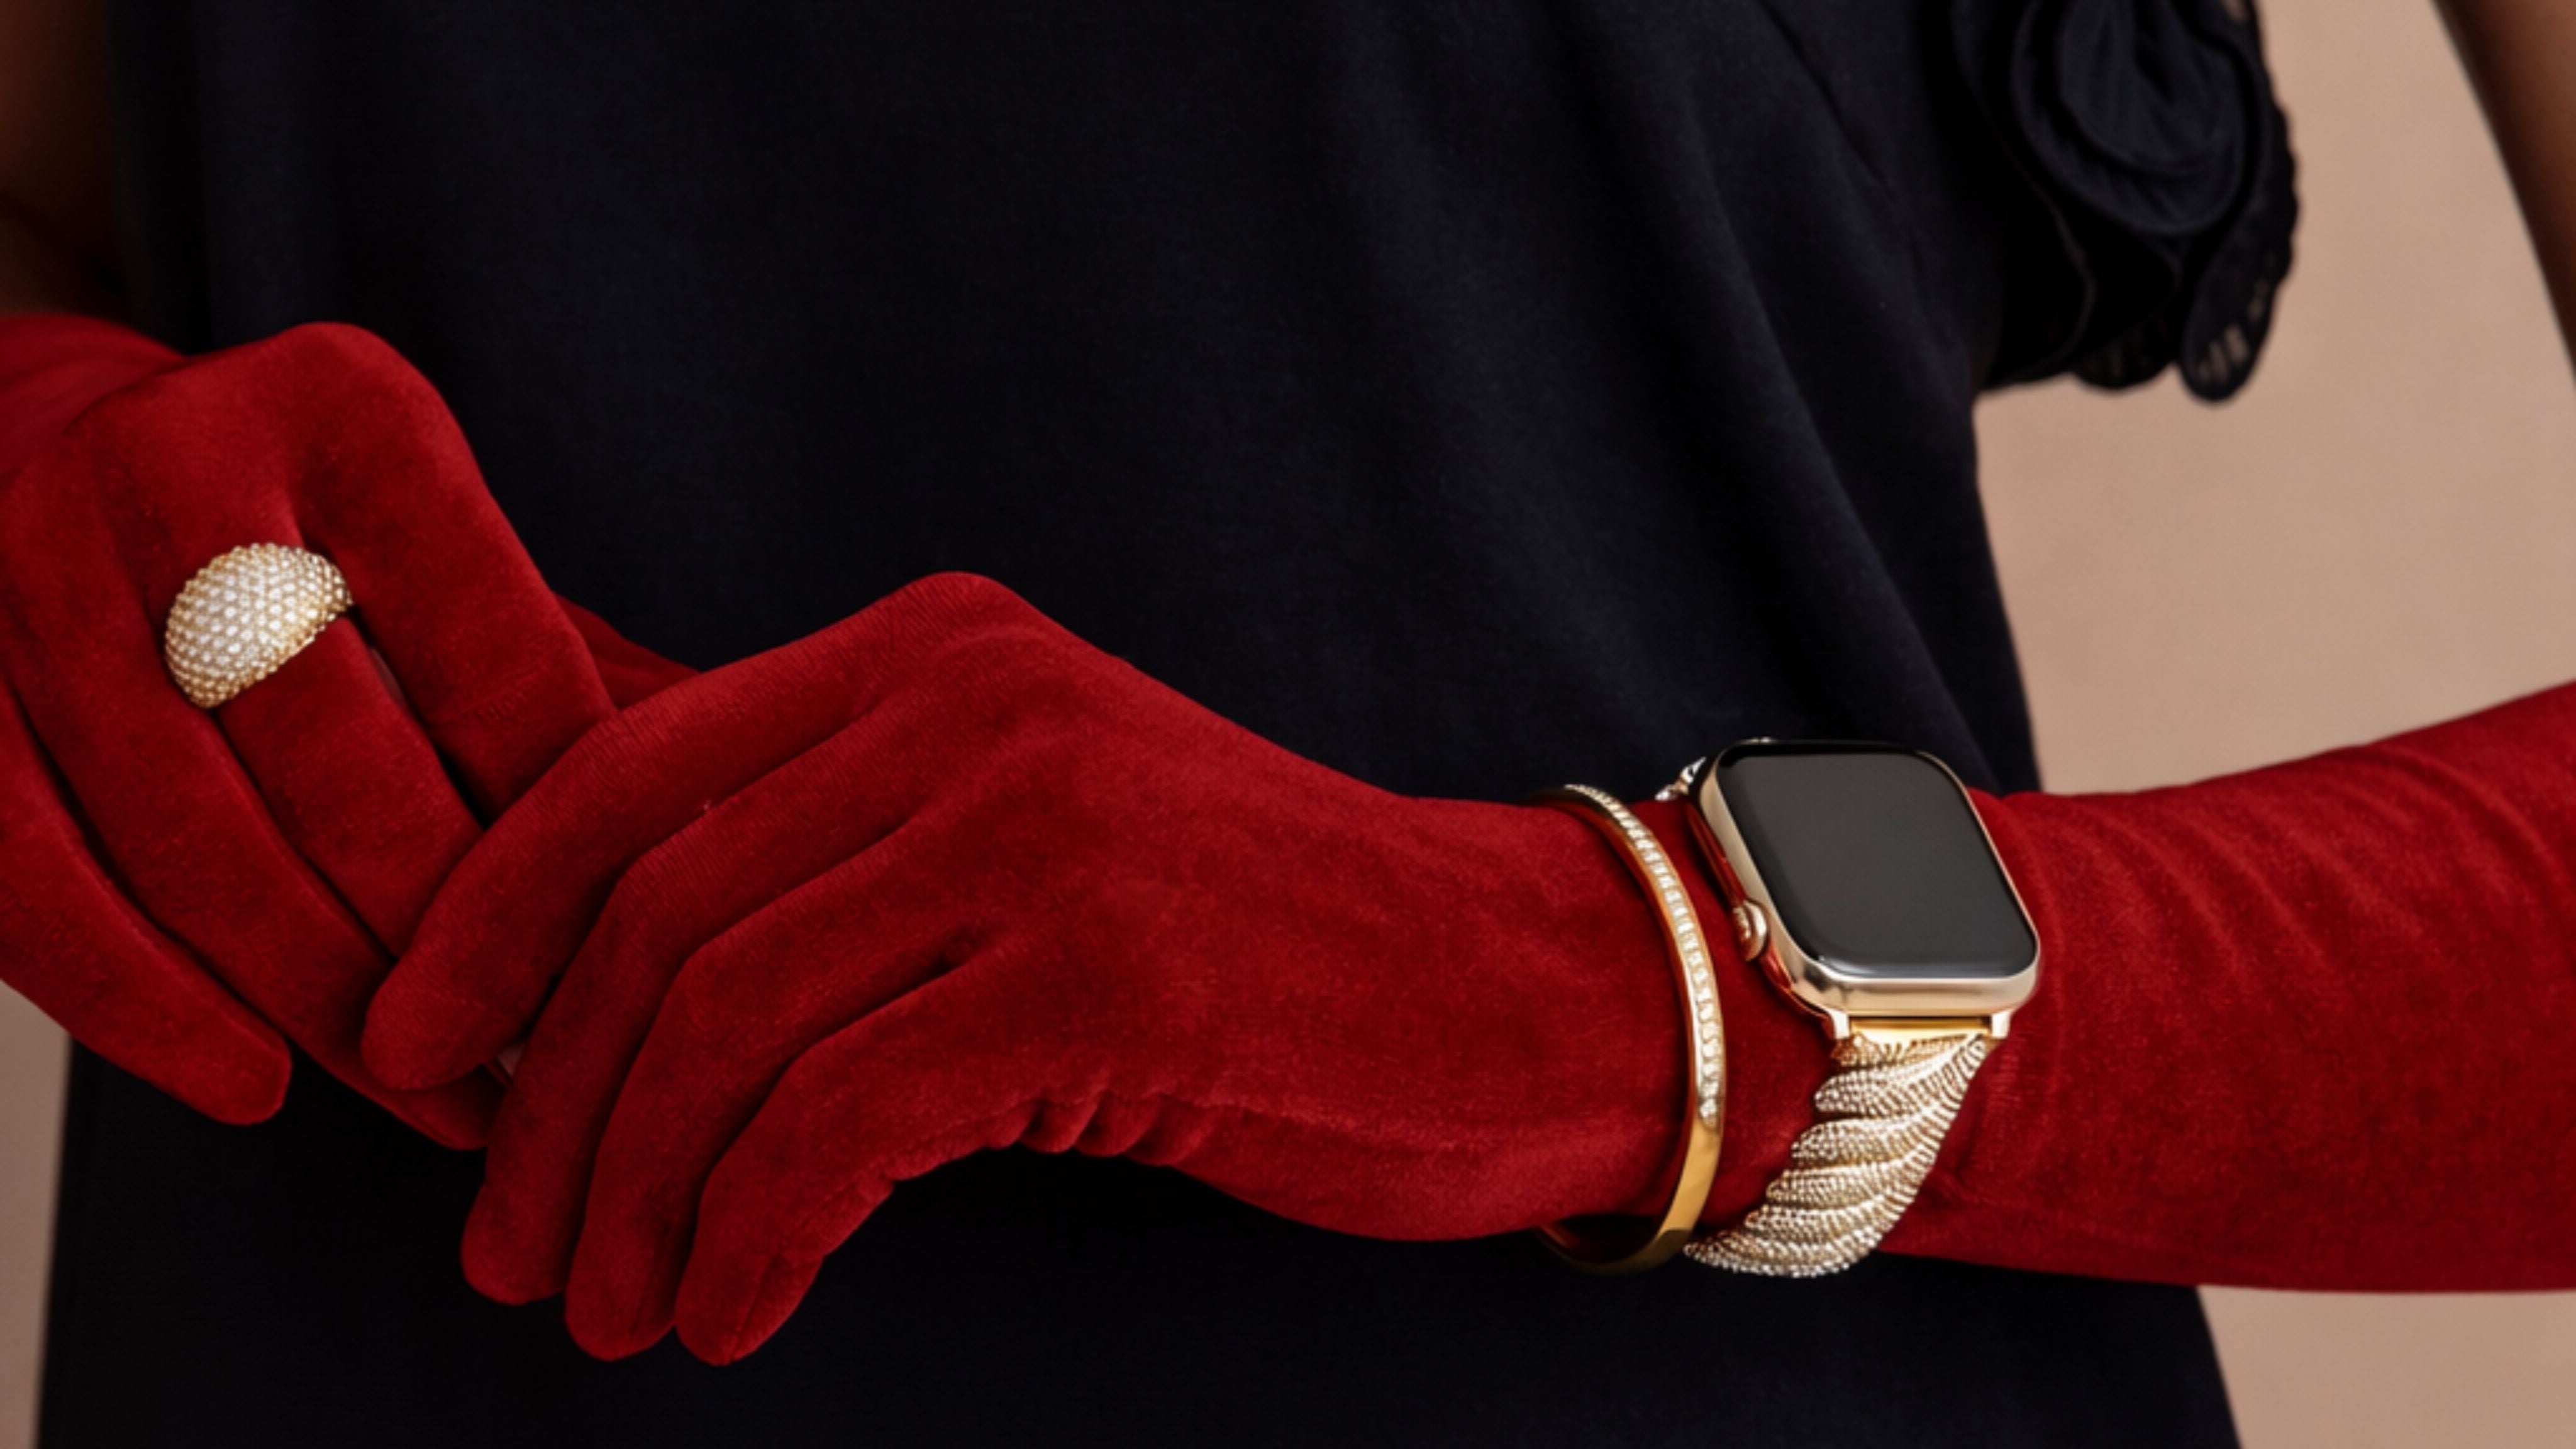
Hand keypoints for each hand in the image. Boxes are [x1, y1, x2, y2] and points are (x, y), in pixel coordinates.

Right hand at [0, 318, 683, 1141]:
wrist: (53, 452)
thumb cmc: (314, 544)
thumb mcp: (452, 558)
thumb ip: (577, 678)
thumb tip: (731, 836)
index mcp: (347, 412)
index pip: (491, 641)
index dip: (566, 815)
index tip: (629, 938)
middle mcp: (176, 468)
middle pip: (336, 751)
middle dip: (446, 928)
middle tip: (532, 1050)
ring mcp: (29, 575)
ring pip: (189, 836)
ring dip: (321, 995)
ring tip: (433, 1096)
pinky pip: (32, 885)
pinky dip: (143, 1006)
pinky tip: (255, 1085)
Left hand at [373, 573, 1690, 1360]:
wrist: (1507, 987)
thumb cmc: (1253, 940)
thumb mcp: (1031, 835)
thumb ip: (843, 848)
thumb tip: (589, 969)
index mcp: (933, 653)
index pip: (630, 770)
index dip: (486, 924)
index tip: (413, 1063)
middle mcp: (969, 709)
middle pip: (655, 915)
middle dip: (548, 1108)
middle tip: (510, 1253)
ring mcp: (1038, 833)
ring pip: (724, 1025)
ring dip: (631, 1199)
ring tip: (610, 1311)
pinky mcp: (1094, 978)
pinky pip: (834, 1123)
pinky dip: (748, 1236)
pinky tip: (735, 1311)